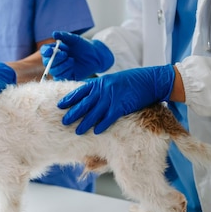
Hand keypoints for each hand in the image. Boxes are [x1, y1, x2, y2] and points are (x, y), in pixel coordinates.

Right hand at [39, 31, 114, 80]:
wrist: (95, 56)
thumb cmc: (84, 46)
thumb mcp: (74, 39)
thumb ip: (64, 36)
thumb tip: (54, 33)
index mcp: (55, 50)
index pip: (45, 51)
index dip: (45, 51)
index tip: (50, 50)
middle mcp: (55, 60)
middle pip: (47, 62)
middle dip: (55, 59)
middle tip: (65, 54)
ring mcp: (60, 69)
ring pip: (53, 71)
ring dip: (61, 66)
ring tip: (71, 60)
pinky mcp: (66, 77)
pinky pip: (60, 78)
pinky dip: (65, 72)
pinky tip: (72, 67)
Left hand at [58, 65, 174, 134]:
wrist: (151, 80)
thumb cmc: (132, 80)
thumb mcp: (113, 80)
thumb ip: (101, 86)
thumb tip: (89, 93)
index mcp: (100, 82)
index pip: (80, 91)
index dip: (69, 99)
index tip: (60, 105)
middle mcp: (103, 89)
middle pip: (84, 103)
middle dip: (73, 113)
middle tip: (63, 121)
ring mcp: (112, 98)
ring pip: (94, 113)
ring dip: (85, 123)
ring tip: (77, 131)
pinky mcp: (121, 106)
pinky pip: (109, 118)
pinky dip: (102, 125)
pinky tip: (96, 132)